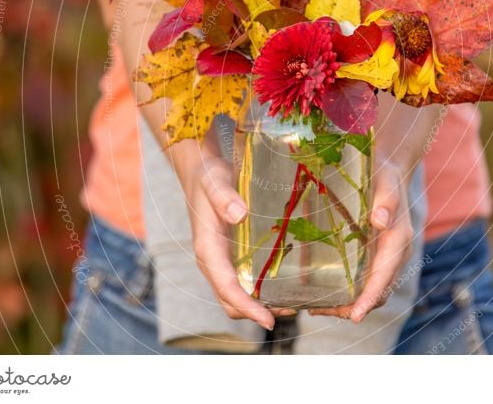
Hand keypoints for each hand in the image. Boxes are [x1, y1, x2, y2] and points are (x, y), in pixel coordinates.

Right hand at [173, 141, 295, 330]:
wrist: (201, 173)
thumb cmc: (208, 178)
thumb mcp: (215, 182)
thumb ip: (224, 197)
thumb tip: (239, 215)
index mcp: (207, 250)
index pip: (226, 288)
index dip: (247, 307)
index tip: (268, 320)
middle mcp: (212, 262)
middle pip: (231, 301)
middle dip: (257, 312)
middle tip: (291, 309)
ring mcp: (221, 261)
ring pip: (237, 295)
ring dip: (261, 304)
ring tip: (292, 302)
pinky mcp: (230, 256)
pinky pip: (242, 282)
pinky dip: (260, 291)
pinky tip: (284, 283)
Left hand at [309, 161, 413, 322]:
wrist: (391, 172)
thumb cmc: (386, 176)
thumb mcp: (386, 183)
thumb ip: (385, 201)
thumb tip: (380, 221)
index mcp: (398, 241)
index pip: (384, 277)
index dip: (369, 298)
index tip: (355, 316)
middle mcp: (395, 256)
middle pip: (377, 293)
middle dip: (353, 308)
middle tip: (320, 312)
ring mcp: (385, 258)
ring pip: (370, 292)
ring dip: (347, 304)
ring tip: (316, 308)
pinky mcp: (375, 256)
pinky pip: (364, 282)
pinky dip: (347, 293)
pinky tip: (323, 294)